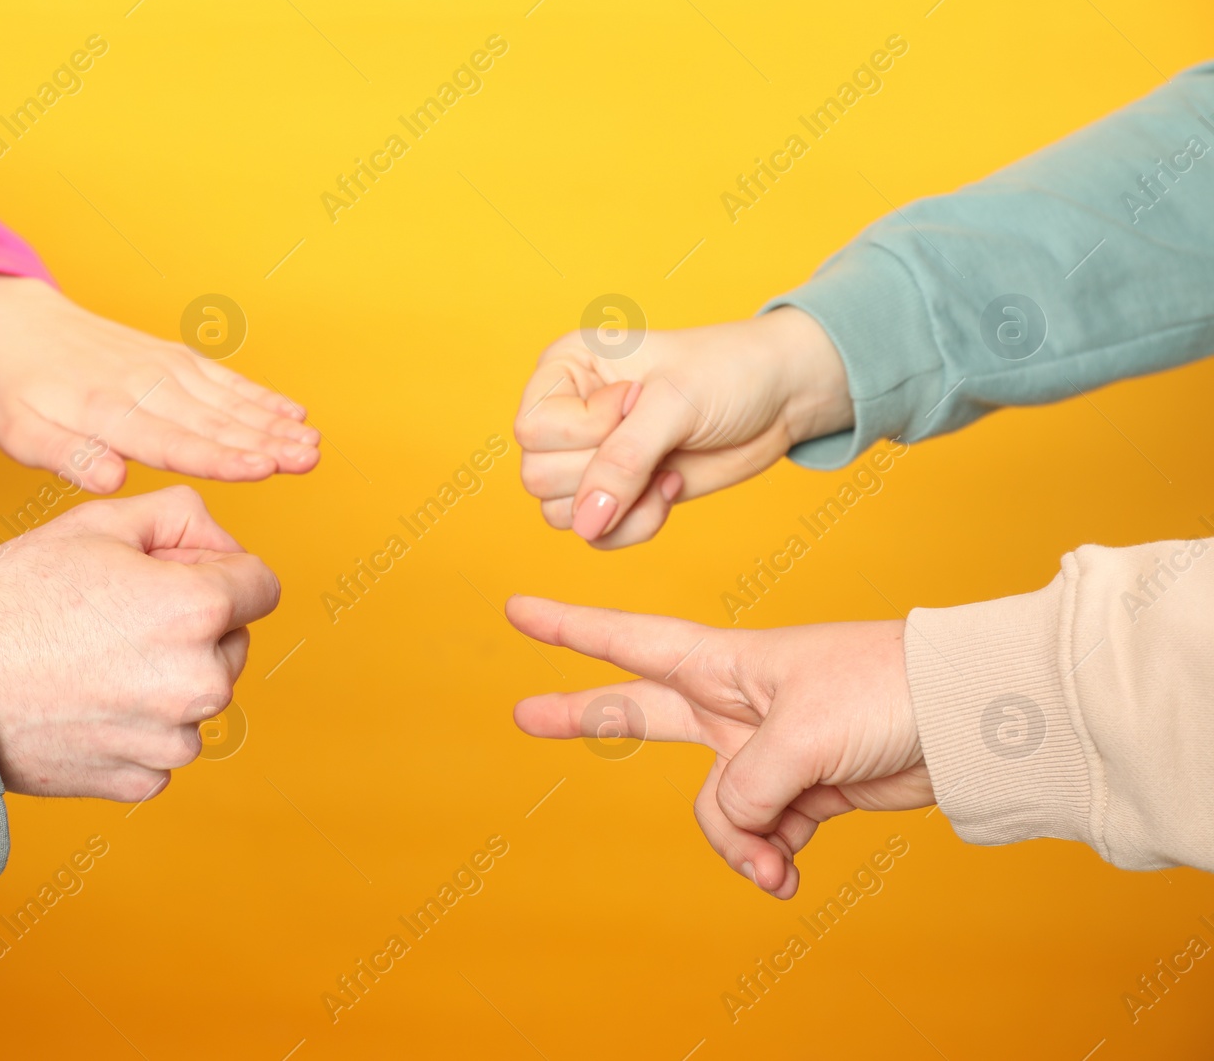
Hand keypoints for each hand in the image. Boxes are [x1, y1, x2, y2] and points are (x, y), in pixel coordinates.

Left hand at [0, 275, 320, 492]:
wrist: (16, 324)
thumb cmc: (17, 389)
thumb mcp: (19, 432)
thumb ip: (66, 456)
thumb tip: (111, 480)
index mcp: (107, 410)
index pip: (174, 441)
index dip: (222, 458)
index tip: (264, 469)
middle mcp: (144, 385)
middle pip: (214, 421)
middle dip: (267, 441)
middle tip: (310, 459)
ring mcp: (164, 367)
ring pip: (227, 400)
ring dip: (274, 422)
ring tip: (313, 442)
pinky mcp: (174, 358)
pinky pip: (224, 379)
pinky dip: (259, 395)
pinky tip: (291, 412)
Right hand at [0, 486, 280, 801]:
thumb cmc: (15, 597)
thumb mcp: (99, 521)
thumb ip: (182, 515)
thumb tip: (224, 544)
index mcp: (199, 610)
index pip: (263, 585)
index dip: (220, 570)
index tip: (175, 574)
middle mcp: (200, 681)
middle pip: (233, 642)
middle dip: (196, 625)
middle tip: (119, 615)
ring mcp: (172, 738)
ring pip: (199, 697)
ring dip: (167, 678)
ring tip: (96, 660)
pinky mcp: (141, 779)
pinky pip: (163, 745)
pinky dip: (138, 727)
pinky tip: (87, 703)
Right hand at [505, 595, 930, 897]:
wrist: (966, 720)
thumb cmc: (885, 689)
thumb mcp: (800, 734)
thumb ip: (745, 787)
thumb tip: (734, 828)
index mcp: (723, 665)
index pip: (628, 641)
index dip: (570, 629)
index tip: (518, 609)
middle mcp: (734, 705)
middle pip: (638, 713)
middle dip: (583, 715)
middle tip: (524, 714)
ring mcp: (765, 749)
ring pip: (714, 807)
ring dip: (737, 842)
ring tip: (776, 863)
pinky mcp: (801, 789)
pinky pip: (759, 833)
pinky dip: (768, 857)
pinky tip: (787, 875)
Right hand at [513, 307, 852, 547]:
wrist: (780, 397)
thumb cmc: (729, 373)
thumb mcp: (676, 404)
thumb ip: (624, 460)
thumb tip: (585, 521)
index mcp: (563, 368)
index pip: (532, 428)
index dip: (584, 430)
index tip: (637, 402)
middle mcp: (565, 413)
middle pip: (537, 475)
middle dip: (604, 472)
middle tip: (655, 440)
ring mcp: (587, 457)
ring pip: (560, 512)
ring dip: (621, 504)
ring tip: (665, 469)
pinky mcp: (614, 494)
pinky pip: (594, 535)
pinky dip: (635, 524)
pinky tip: (669, 487)